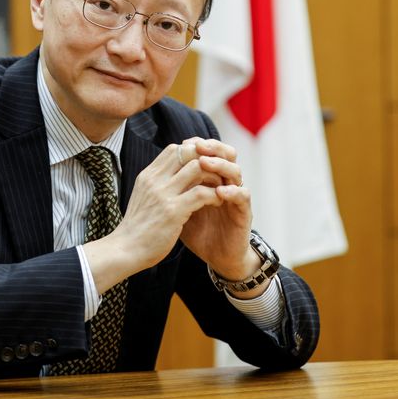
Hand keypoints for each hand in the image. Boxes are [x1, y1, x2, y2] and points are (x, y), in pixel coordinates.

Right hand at [83, 143, 222, 292]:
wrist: (126, 250)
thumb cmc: (138, 227)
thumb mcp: (144, 197)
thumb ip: (158, 184)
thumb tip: (176, 173)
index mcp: (148, 175)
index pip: (174, 149)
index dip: (193, 154)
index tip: (204, 168)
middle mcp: (155, 180)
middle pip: (187, 152)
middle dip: (207, 162)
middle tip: (217, 175)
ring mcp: (163, 194)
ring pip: (197, 168)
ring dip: (213, 177)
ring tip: (219, 188)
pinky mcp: (173, 211)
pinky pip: (201, 193)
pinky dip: (214, 195)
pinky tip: (217, 202)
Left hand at [177, 138, 257, 281]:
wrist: (216, 256)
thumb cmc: (197, 231)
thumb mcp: (179, 208)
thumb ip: (173, 190)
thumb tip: (153, 172)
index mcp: (211, 179)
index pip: (209, 153)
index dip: (199, 146)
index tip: (185, 142)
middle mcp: (226, 183)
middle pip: (225, 155)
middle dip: (212, 148)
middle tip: (197, 145)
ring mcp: (236, 197)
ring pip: (235, 171)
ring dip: (220, 165)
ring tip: (204, 163)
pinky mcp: (244, 212)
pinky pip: (243, 196)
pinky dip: (233, 192)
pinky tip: (220, 192)